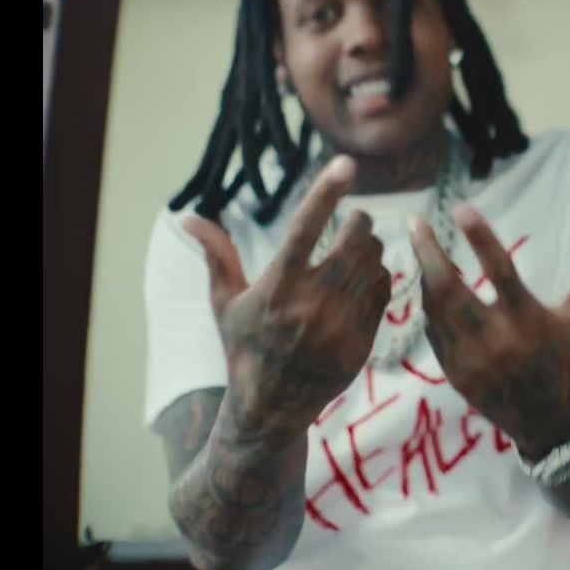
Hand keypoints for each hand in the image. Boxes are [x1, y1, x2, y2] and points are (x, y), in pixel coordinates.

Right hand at [182, 156, 391, 440]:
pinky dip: (378, 275)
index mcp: (277, 287)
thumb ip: (215, 256)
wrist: (272, 407)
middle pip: (354, 239)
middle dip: (358, 220)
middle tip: (353, 219)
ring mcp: (342, 324)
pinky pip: (383, 290)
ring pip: (374, 262)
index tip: (347, 163)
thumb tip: (186, 217)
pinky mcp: (363, 341)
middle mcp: (312, 304)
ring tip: (357, 248)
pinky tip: (364, 277)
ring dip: (370, 246)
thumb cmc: (245, 347)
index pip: (306, 226)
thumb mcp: (225, 302)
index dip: (327, 191)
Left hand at [407, 204, 569, 459]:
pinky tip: (427, 282)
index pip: (501, 271)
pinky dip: (430, 305)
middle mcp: (496, 340)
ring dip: (424, 274)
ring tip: (419, 242)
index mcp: (529, 321)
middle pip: (450, 290)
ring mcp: (470, 359)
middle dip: (429, 253)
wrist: (549, 423)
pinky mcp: (454, 373)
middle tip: (414, 221)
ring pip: (435, 308)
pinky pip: (434, 331)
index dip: (481, 238)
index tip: (460, 208)